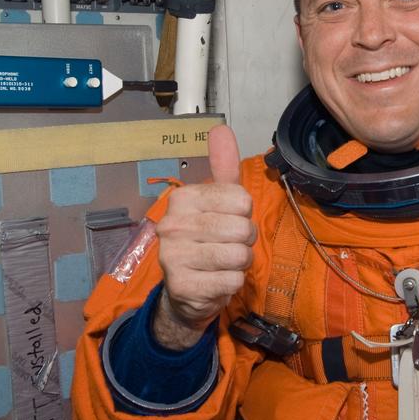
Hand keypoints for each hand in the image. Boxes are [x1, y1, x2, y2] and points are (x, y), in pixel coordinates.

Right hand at [153, 125, 255, 349]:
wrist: (186, 291)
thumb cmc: (206, 241)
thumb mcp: (216, 202)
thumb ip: (222, 167)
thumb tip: (220, 128)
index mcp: (183, 199)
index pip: (241, 200)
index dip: (244, 214)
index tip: (228, 221)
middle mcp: (173, 225)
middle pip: (242, 229)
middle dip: (245, 242)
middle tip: (227, 246)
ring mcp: (173, 256)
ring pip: (239, 256)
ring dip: (240, 264)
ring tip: (222, 264)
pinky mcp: (182, 286)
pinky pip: (232, 280)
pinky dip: (232, 284)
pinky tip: (216, 281)